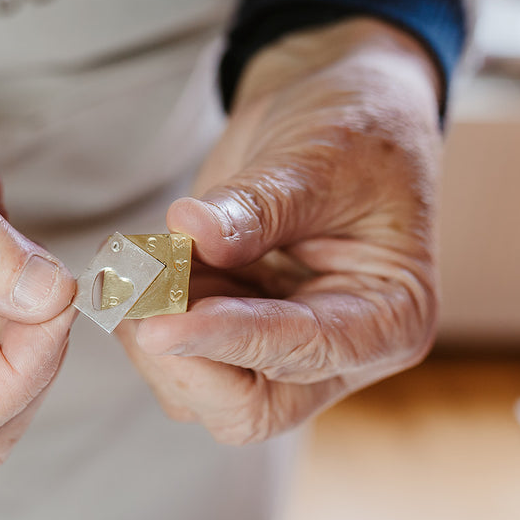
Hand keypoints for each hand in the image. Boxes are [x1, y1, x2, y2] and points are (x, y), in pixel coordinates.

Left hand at [116, 18, 442, 443]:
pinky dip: (144, 313)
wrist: (335, 111)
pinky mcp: (230, 331)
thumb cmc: (353, 132)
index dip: (229, 340)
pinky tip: (134, 261)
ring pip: (199, 389)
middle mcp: (336, 353)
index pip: (303, 352)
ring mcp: (277, 348)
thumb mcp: (318, 158)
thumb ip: (258, 206)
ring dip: (151, 332)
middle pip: (249, 408)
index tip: (161, 324)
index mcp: (387, 319)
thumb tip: (190, 232)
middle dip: (181, 358)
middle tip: (132, 292)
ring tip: (133, 259)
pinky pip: (175, 353)